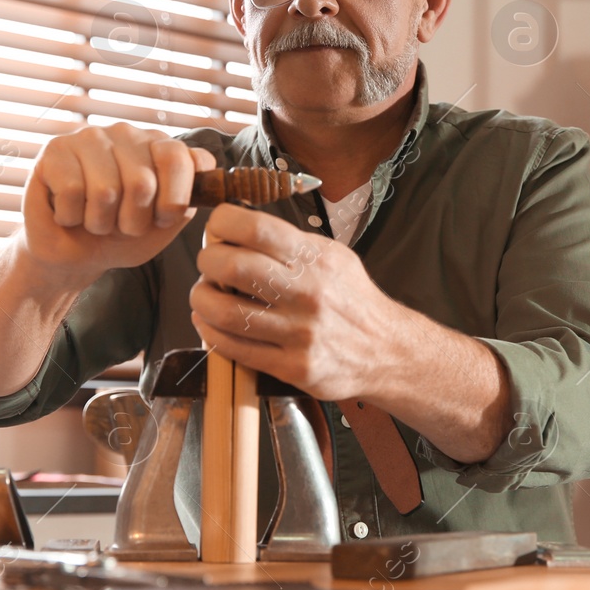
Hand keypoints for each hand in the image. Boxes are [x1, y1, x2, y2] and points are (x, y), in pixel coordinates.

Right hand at [19, 124, 214, 289]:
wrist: (72, 253)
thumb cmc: (120, 236)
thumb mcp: (163, 226)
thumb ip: (186, 200)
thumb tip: (205, 173)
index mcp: (160, 148)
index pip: (182, 159)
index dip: (173, 201)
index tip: (161, 219)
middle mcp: (129, 135)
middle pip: (142, 183)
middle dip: (132, 222)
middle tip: (120, 225)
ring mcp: (91, 137)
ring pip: (105, 191)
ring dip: (99, 223)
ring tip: (93, 219)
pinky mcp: (56, 149)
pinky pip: (71, 191)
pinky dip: (70, 216)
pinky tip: (69, 211)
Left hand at [188, 205, 401, 399]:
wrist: (387, 351)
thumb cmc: (352, 300)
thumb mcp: (333, 256)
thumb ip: (290, 243)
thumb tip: (237, 226)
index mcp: (315, 259)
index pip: (255, 228)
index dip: (222, 222)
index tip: (216, 227)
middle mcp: (307, 293)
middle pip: (232, 267)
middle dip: (207, 261)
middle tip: (208, 263)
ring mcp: (299, 333)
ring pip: (226, 312)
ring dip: (202, 300)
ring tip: (204, 295)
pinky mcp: (292, 367)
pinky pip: (235, 348)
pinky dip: (211, 332)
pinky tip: (209, 322)